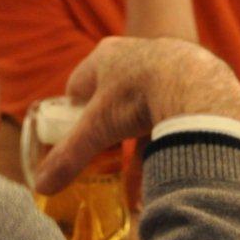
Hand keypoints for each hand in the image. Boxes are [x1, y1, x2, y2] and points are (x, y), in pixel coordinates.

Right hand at [32, 36, 239, 193]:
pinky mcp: (192, 81)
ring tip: (135, 171)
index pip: (79, 83)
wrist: (197, 85)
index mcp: (105, 56)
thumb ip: (69, 157)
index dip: (73, 111)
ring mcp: (166, 65)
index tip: (73, 135)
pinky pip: (172, 112)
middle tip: (105, 154)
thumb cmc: (137, 96)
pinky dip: (165, 138)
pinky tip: (166, 164)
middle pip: (112, 96)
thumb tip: (42, 185)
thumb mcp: (97, 130)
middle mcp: (135, 54)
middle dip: (108, 128)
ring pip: (144, 106)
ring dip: (137, 137)